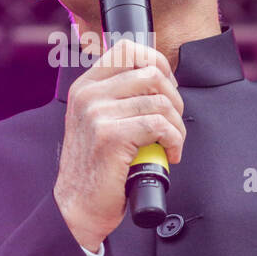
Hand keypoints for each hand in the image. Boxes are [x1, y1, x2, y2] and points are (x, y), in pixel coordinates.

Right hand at [53, 38, 185, 251]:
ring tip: (171, 143)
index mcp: (86, 86)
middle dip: (174, 99)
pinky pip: (160, 126)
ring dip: (177, 126)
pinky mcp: (110, 135)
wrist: (80, 206)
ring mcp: (97, 114)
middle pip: (151, 73)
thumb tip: (160, 79)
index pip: (128, 49)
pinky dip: (174, 141)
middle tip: (173, 123)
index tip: (167, 88)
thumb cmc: (96, 166)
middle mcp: (89, 95)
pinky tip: (169, 154)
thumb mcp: (99, 120)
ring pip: (160, 102)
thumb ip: (118, 97)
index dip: (157, 62)